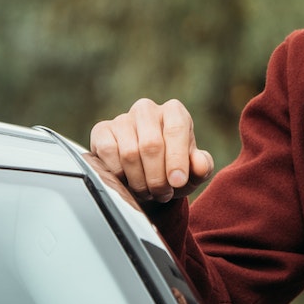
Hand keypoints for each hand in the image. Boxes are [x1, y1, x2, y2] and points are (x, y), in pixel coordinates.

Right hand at [89, 97, 213, 204]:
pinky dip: (119, 174)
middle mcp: (147, 109)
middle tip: (162, 194)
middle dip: (157, 177)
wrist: (144, 174)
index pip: (175, 130)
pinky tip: (127, 181)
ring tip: (147, 191)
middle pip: (151, 145)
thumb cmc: (172, 169)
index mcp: (174, 112)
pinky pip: (108, 153)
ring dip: (139, 181)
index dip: (176, 159)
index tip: (177, 182)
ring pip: (129, 153)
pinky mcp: (102, 131)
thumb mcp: (192, 172)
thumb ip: (201, 167)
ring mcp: (122, 119)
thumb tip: (200, 163)